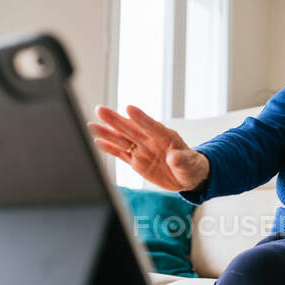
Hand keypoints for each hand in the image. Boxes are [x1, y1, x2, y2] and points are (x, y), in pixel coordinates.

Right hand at [87, 105, 209, 191]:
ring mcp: (142, 150)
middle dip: (115, 120)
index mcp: (166, 136)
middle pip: (130, 129)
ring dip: (107, 133)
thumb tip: (173, 157)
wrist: (187, 176)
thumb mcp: (190, 164)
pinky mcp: (136, 161)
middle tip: (100, 110)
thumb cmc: (191, 166)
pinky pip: (121, 154)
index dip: (140, 118)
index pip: (151, 125)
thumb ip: (182, 160)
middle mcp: (150, 140)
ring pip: (122, 140)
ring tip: (92, 125)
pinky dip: (110, 149)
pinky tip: (98, 142)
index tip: (129, 108)